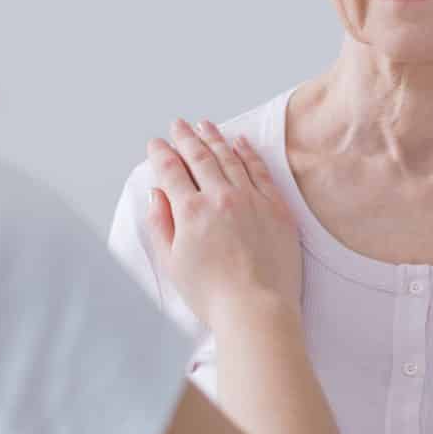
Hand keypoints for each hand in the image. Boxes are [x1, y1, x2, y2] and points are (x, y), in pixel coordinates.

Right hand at [146, 118, 301, 330]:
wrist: (257, 309)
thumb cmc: (213, 294)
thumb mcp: (172, 263)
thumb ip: (161, 224)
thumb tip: (157, 194)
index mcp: (191, 211)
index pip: (171, 170)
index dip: (161, 153)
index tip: (156, 144)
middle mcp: (220, 197)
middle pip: (199, 156)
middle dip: (185, 137)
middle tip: (178, 124)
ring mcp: (251, 199)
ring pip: (229, 157)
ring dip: (215, 137)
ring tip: (205, 124)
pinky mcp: (276, 206)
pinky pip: (259, 170)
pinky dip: (248, 152)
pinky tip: (240, 142)